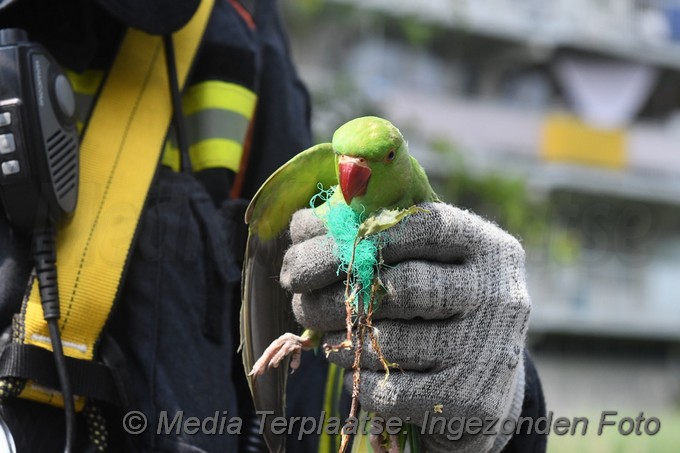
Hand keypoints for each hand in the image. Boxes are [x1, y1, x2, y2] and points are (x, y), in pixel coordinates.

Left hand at [280, 202, 530, 451]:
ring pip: (389, 342)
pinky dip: (359, 381)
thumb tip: (301, 224)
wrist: (487, 380)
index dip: (360, 236)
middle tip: (302, 303)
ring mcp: (488, 351)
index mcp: (488, 248)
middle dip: (335, 295)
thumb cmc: (440, 306)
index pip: (422, 226)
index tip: (319, 252)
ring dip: (342, 341)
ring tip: (328, 338)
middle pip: (400, 286)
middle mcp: (498, 295)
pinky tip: (353, 372)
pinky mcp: (471, 402)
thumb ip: (369, 234)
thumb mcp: (420, 260)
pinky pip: (390, 391)